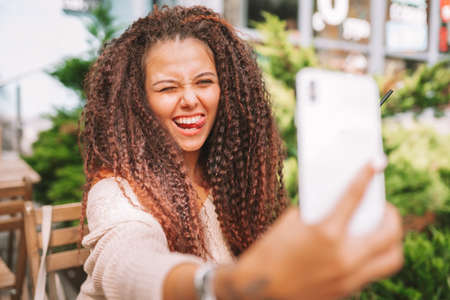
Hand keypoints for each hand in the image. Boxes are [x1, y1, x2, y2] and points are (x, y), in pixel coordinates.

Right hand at [215, 162, 403, 299]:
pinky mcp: (345, 291)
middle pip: (389, 234)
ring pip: (391, 259)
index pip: (354, 197)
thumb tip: (340, 205)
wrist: (258, 290)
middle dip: (391, 216)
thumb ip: (319, 213)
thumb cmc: (270, 250)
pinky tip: (360, 248)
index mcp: (325, 234)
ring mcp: (347, 278)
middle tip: (383, 208)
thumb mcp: (292, 223)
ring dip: (391, 242)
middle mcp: (343, 258)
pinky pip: (372, 271)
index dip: (366, 176)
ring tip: (381, 231)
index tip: (376, 162)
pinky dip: (371, 257)